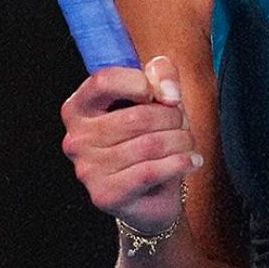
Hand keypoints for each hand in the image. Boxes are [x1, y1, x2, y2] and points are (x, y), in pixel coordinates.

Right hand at [60, 55, 201, 234]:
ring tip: (186, 143)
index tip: (161, 95)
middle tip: (182, 124)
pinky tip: (191, 161)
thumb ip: (161, 73)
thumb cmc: (149, 133)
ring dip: (181, 140)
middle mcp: (76, 139)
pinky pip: (152, 171)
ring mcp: (88, 170)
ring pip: (150, 144)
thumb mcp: (156, 93)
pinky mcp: (106, 194)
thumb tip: (168, 95)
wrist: (151, 191)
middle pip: (137, 116)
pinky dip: (181, 163)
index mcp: (79, 108)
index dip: (140, 81)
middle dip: (173, 117)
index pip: (104, 80)